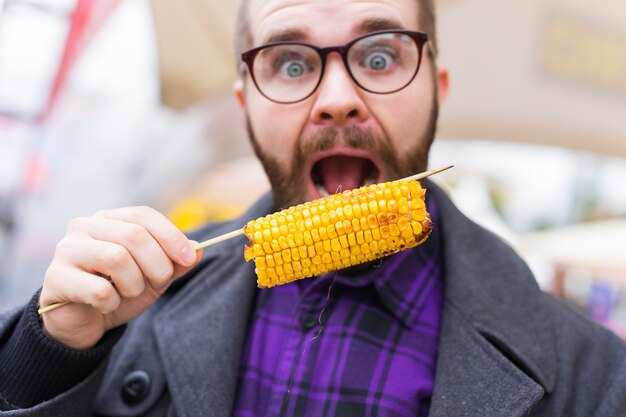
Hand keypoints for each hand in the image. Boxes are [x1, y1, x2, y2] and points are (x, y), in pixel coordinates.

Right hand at [39, 206, 202, 349]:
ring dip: (134, 284)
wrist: (83, 322)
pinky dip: (112, 303)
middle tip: (159, 282)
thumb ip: (175, 262)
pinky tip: (106, 305)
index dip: (170, 235)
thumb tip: (199, 249)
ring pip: (117, 258)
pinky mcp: (56, 278)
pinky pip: (99, 290)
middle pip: (134, 235)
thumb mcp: (153, 277)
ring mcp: (67, 250)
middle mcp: (84, 227)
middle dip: (157, 264)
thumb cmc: (118, 291)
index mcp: (109, 219)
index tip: (189, 258)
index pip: (144, 215)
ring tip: (128, 293)